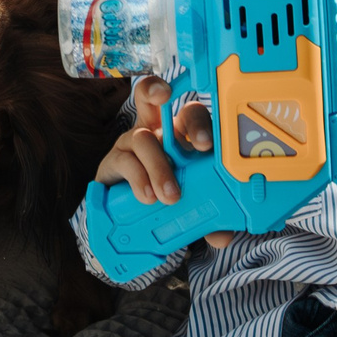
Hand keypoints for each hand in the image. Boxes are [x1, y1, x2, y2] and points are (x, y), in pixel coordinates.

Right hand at [91, 78, 234, 245]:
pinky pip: (125, 161)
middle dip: (167, 104)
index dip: (198, 122)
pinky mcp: (114, 160)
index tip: (206, 144)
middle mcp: (155, 131)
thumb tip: (222, 235)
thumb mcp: (190, 206)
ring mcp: (132, 143)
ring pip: (144, 139)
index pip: (190, 114)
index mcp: (179, 136)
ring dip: (160, 168)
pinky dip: (139, 180)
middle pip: (155, 100)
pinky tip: (148, 197)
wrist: (125, 215)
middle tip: (198, 144)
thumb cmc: (164, 197)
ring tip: (170, 197)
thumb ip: (209, 219)